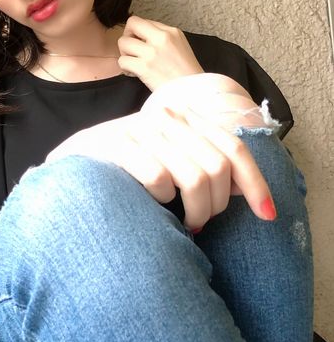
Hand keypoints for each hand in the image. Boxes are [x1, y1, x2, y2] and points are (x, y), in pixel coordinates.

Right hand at [46, 76, 276, 231]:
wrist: (74, 157)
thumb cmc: (127, 165)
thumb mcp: (168, 155)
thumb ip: (202, 161)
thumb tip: (242, 187)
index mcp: (184, 118)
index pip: (233, 146)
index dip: (255, 182)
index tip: (267, 214)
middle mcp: (167, 119)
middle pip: (218, 167)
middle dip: (217, 205)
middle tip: (201, 222)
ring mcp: (142, 131)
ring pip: (195, 177)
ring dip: (196, 211)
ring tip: (187, 224)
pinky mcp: (120, 146)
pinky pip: (160, 180)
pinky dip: (162, 201)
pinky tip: (153, 204)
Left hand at [117, 16, 203, 90]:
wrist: (193, 92)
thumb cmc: (186, 73)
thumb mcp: (180, 46)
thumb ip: (162, 38)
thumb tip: (142, 36)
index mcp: (171, 31)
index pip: (143, 21)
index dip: (136, 32)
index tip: (139, 43)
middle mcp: (161, 38)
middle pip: (131, 24)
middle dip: (127, 37)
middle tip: (132, 51)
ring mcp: (152, 52)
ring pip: (123, 43)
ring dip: (125, 54)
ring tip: (134, 63)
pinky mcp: (144, 67)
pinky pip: (122, 61)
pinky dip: (125, 68)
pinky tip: (134, 73)